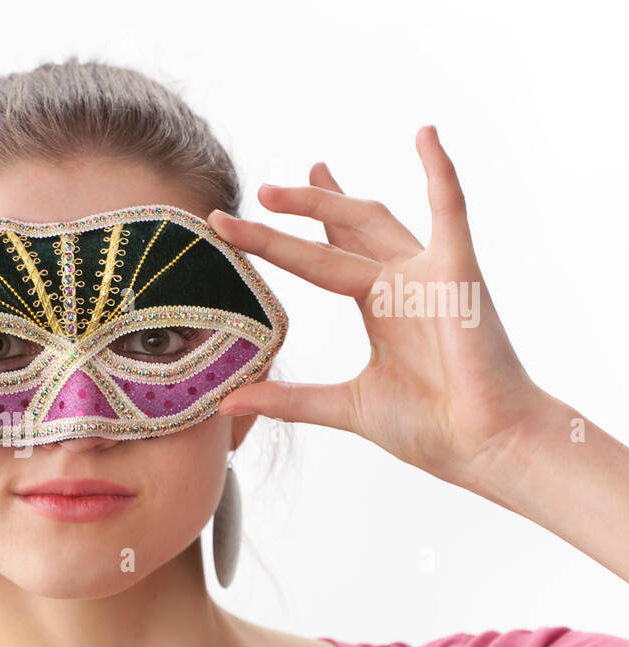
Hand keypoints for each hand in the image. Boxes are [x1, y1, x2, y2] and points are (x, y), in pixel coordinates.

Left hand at [208, 125, 552, 491]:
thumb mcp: (344, 407)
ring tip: (287, 184)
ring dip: (330, 199)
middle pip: (345, 227)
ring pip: (373, 219)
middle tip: (261, 191)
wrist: (485, 445)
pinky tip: (425, 136)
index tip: (250, 217)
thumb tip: (227, 401)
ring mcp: (429, 274)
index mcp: (379, 306)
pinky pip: (450, 212)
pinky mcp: (459, 274)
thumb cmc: (432, 427)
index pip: (326, 256)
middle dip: (304, 206)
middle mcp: (401, 282)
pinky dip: (440, 173)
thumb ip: (288, 399)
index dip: (291, 234)